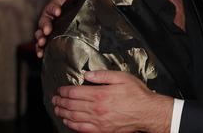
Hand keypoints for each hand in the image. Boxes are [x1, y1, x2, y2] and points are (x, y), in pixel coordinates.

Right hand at [34, 0, 76, 57]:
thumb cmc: (65, 5)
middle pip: (43, 22)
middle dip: (45, 26)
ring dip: (40, 38)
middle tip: (48, 31)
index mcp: (51, 8)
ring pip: (40, 34)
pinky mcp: (45, 40)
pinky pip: (40, 45)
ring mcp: (44, 30)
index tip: (58, 12)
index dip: (55, 9)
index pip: (52, 8)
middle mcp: (46, 19)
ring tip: (42, 43)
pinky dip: (39, 49)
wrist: (64, 15)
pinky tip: (40, 54)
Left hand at [53, 70, 172, 132]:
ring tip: (57, 109)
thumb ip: (103, 75)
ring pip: (73, 117)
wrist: (147, 112)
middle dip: (60, 101)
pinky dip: (71, 125)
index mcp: (100, 94)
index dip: (64, 91)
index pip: (74, 92)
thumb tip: (87, 74)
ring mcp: (98, 121)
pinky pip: (81, 128)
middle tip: (55, 99)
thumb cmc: (137, 95)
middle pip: (71, 105)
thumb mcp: (122, 77)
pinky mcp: (101, 130)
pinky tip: (67, 121)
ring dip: (62, 112)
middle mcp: (96, 108)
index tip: (60, 89)